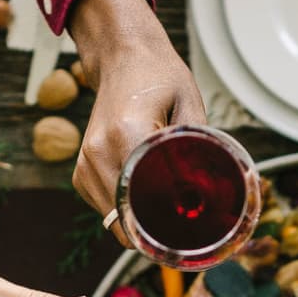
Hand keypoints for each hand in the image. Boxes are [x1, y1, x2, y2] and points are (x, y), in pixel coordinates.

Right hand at [70, 0, 206, 238]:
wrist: (122, 55)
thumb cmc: (159, 75)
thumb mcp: (191, 105)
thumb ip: (199, 147)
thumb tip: (217, 188)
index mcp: (127, 133)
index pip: (142, 203)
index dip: (163, 231)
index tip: (186, 241)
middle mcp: (99, 152)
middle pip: (125, 220)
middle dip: (153, 236)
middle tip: (184, 239)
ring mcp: (85, 162)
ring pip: (111, 220)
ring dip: (136, 226)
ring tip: (165, 221)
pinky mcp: (80, 170)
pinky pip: (103, 208)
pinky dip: (122, 213)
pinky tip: (143, 202)